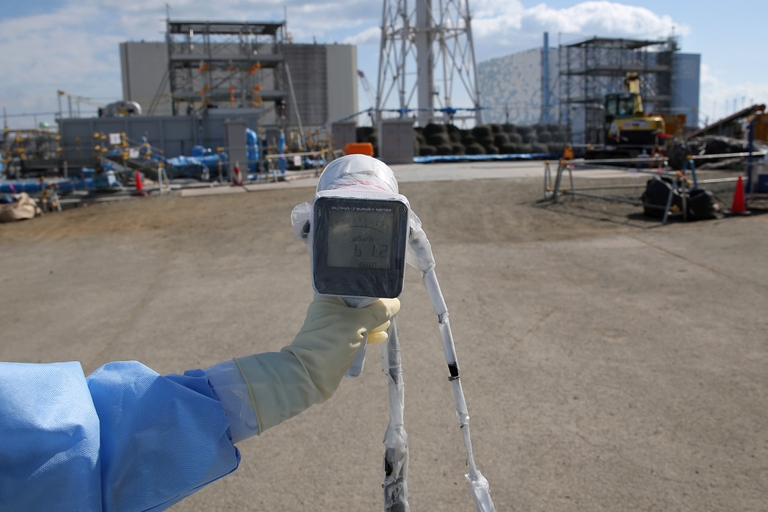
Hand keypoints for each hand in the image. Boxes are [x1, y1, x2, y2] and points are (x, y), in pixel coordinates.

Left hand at [234, 295, 399, 432]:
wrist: (311, 374)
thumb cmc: (332, 341)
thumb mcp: (359, 323)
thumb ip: (378, 311)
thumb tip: (395, 303)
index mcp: (328, 296)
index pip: (354, 286)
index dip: (371, 289)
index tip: (387, 294)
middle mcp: (329, 308)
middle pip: (358, 302)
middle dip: (374, 307)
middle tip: (389, 311)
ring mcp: (333, 325)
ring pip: (358, 319)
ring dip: (373, 322)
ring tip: (386, 324)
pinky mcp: (337, 341)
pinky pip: (356, 333)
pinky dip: (368, 333)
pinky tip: (381, 336)